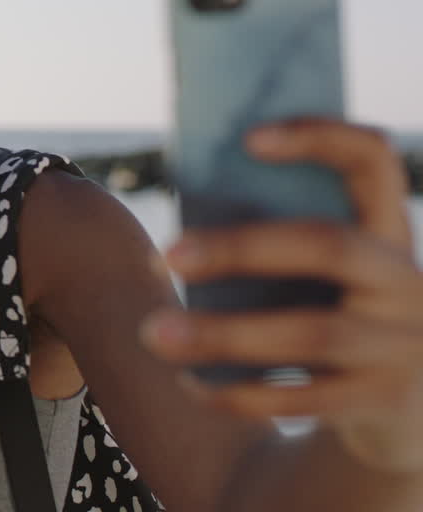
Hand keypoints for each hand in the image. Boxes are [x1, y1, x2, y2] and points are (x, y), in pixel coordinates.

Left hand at [141, 119, 422, 470]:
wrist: (404, 413)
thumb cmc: (330, 318)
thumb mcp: (326, 277)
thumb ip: (278, 246)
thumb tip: (172, 242)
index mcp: (386, 232)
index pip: (373, 162)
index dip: (320, 138)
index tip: (249, 138)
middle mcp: (406, 280)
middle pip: (330, 246)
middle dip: (241, 248)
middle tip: (166, 255)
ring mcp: (403, 343)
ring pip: (312, 333)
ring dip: (223, 334)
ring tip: (154, 333)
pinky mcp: (385, 400)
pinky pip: (305, 397)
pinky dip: (239, 392)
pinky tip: (190, 384)